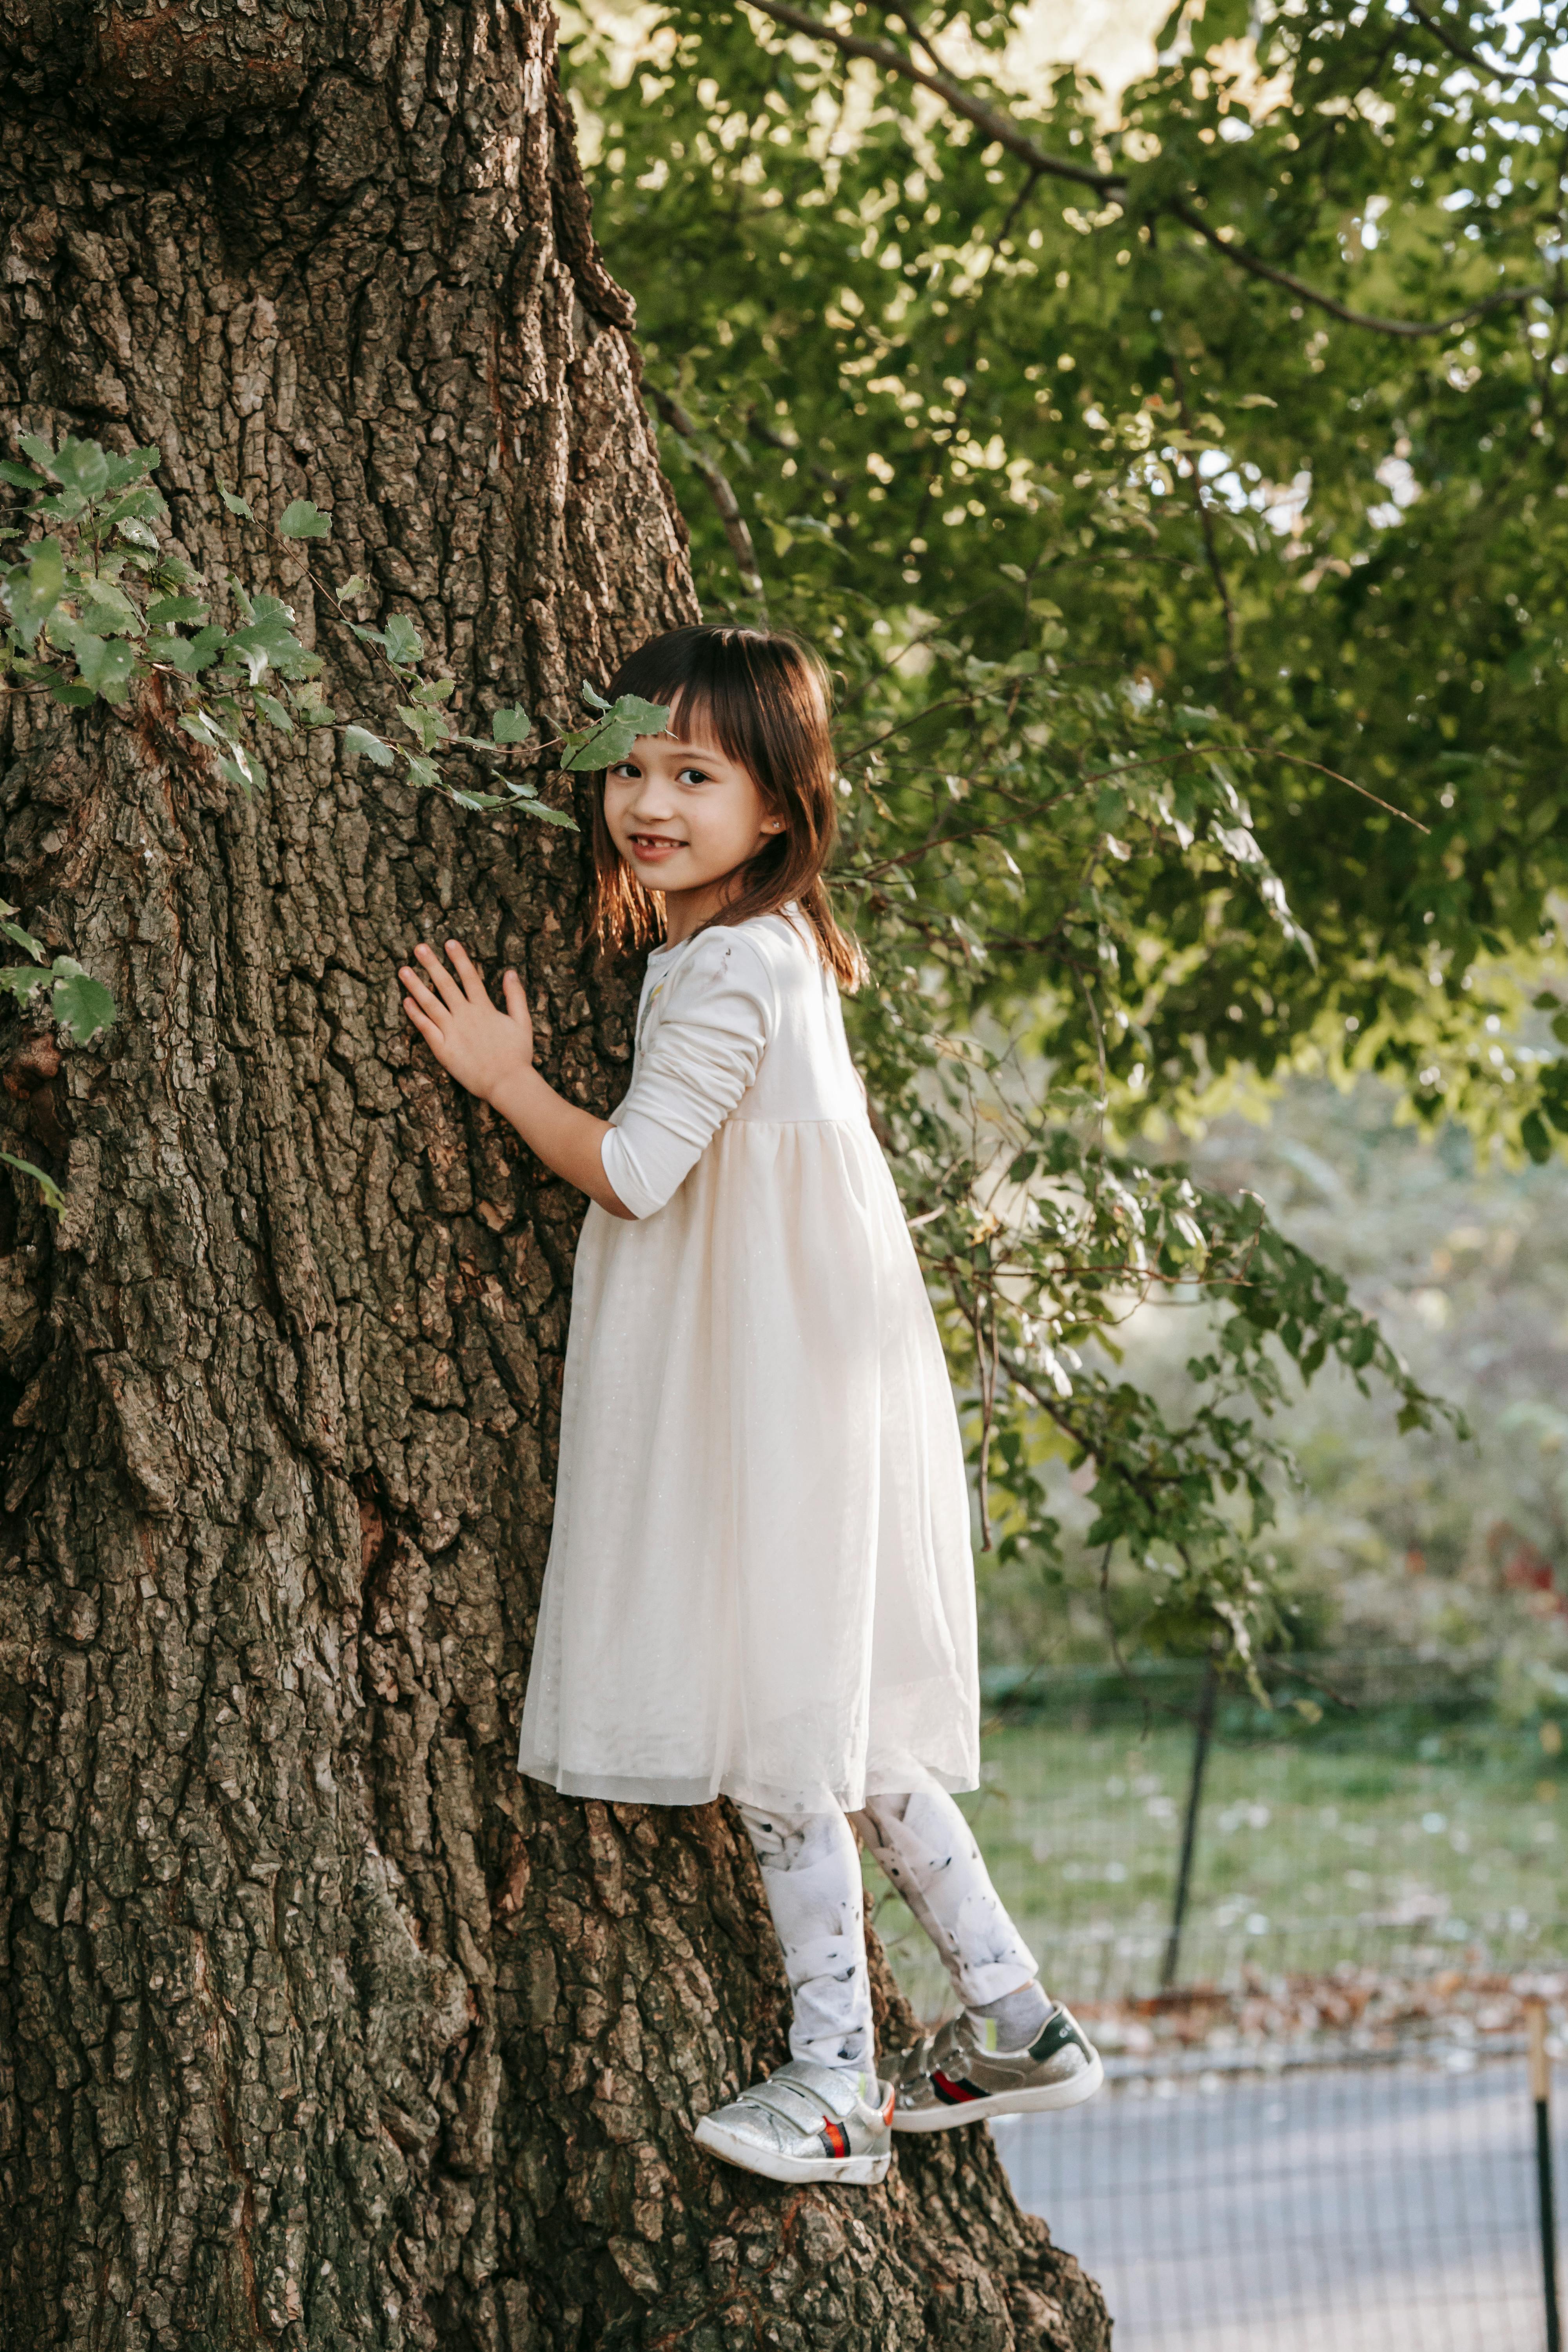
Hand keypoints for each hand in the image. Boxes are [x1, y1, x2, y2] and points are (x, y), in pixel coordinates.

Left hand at [399, 938, 533, 1103]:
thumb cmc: (517, 1055)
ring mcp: (452, 1032)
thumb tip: (510, 973)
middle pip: (445, 985)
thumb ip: (515, 996)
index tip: (449, 942)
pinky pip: (426, 1028)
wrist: (507, 1083)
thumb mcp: (522, 1023)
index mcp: (484, 1009)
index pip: (469, 977)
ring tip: (403, 970)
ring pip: (430, 1003)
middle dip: (432, 964)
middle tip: (418, 947)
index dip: (459, 958)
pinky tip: (406, 1002)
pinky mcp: (443, 1049)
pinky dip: (416, 1015)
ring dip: (416, 986)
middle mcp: (466, 1016)